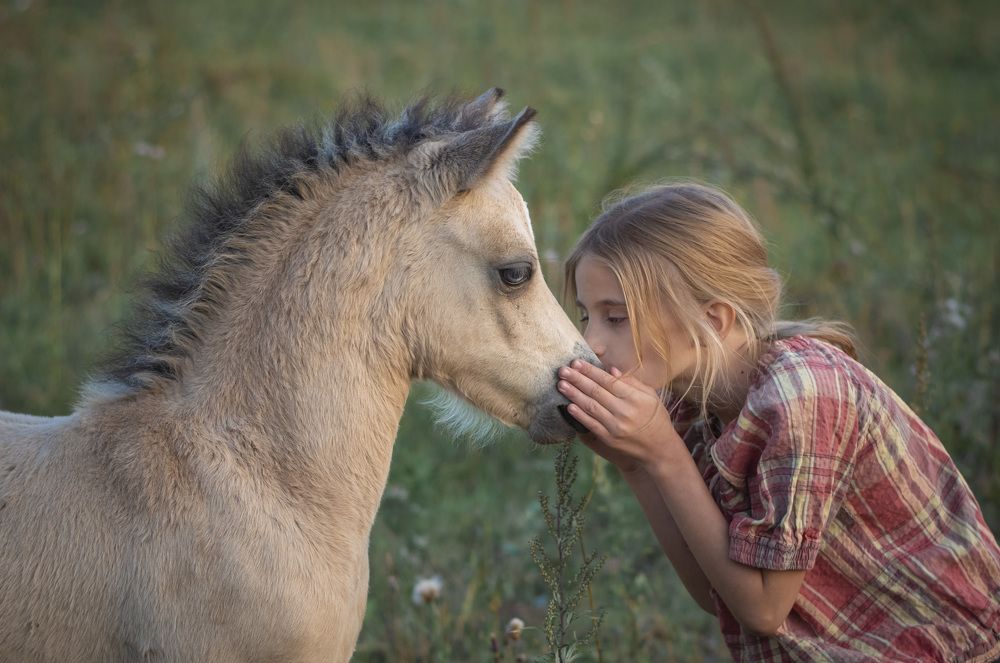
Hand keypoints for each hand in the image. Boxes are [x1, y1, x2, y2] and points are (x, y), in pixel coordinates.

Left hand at [558, 361, 682, 473]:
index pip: (608, 381)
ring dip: (574, 395)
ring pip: (591, 407)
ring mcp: (616, 426)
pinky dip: (579, 415)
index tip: (576, 362)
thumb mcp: (651, 397)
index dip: (591, 371)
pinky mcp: (609, 439)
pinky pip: (591, 424)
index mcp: (635, 398)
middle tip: (562, 370)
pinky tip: (569, 406)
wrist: (659, 449)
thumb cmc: (655, 419)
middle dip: (577, 379)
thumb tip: (611, 370)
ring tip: (561, 384)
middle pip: (596, 392)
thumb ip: (632, 382)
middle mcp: (625, 411)